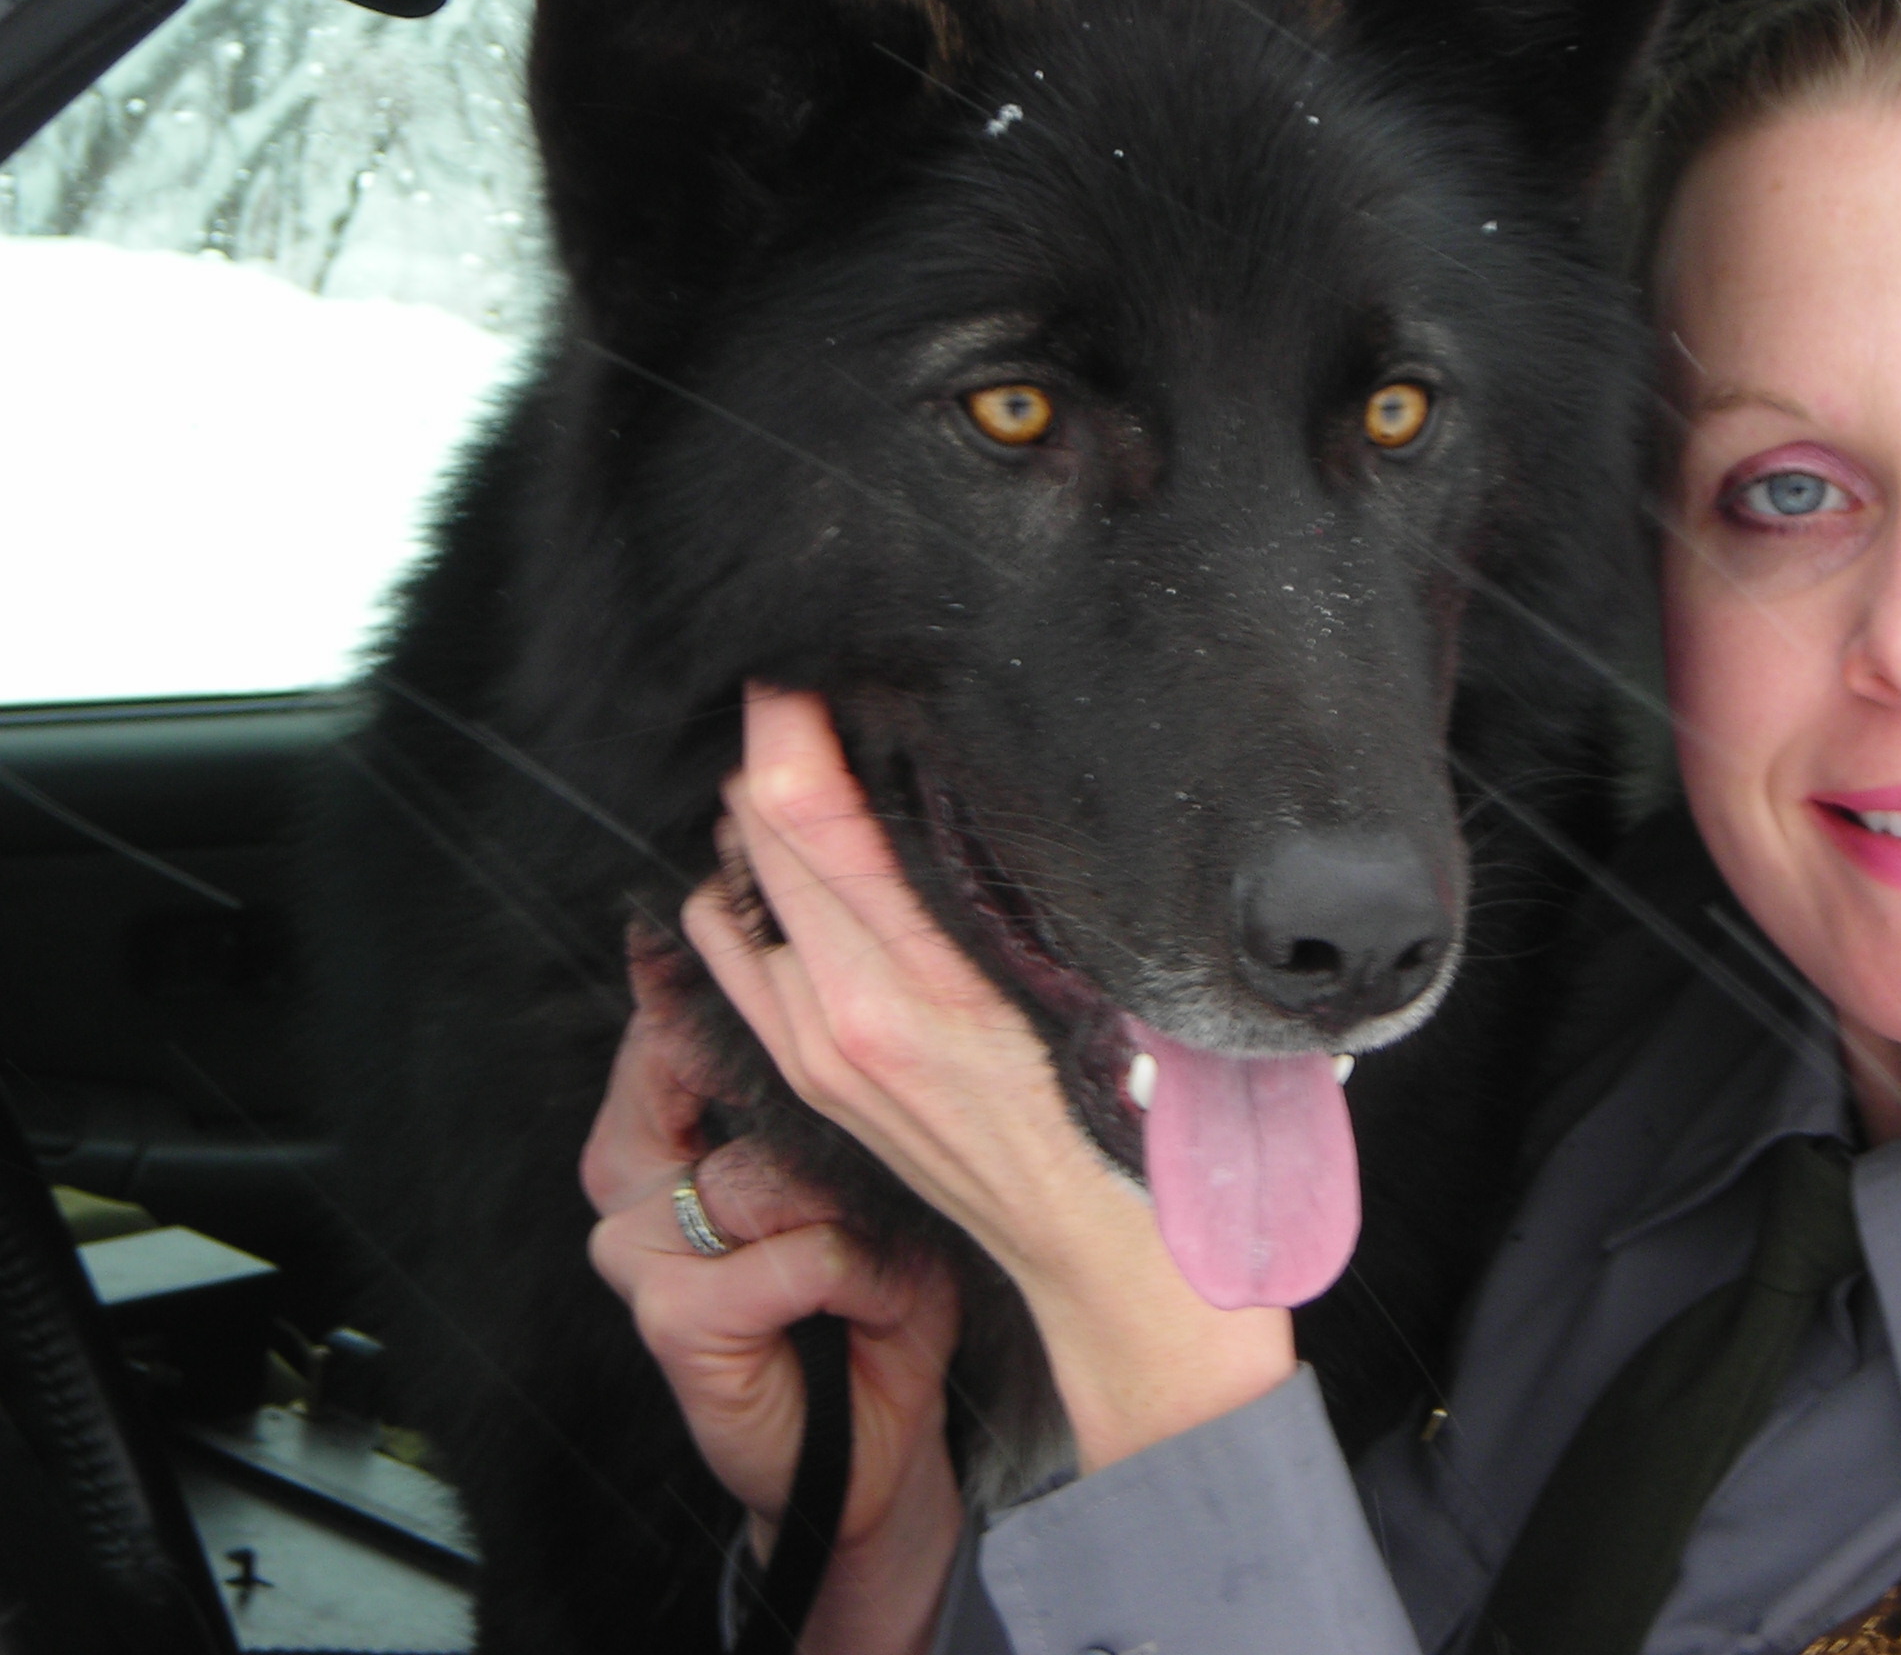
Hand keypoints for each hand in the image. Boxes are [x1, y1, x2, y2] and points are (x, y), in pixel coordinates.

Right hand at [582, 957, 960, 1654]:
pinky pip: (798, 1252)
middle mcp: (629, 1184)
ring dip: (853, 1215)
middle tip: (862, 1160)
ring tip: (875, 1261)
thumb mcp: (861, 1177)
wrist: (873, 1445)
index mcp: (657, 1139)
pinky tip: (867, 1307)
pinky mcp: (671, 1316)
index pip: (668, 1028)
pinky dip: (859, 1275)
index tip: (745, 923)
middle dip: (802, 1096)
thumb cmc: (872, 1300)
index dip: (718, 979)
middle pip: (699, 1073)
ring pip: (768, 1172)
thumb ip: (826, 1101)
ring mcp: (637, 1251)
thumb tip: (832, 1007)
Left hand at [681, 685, 1294, 1470]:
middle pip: (752, 835)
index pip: (806, 818)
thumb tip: (1000, 768)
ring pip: (727, 889)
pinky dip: (746, 891)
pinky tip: (794, 863)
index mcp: (926, 987)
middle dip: (771, 746)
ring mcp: (817, 1053)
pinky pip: (734, 954)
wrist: (1117, 1275)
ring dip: (754, 821)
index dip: (788, 720)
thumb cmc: (1144, 1125)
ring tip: (811, 767)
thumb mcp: (1115, 990)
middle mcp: (847, 1017)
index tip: (801, 652)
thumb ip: (1043, 890)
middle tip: (813, 682)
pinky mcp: (810, 1079)